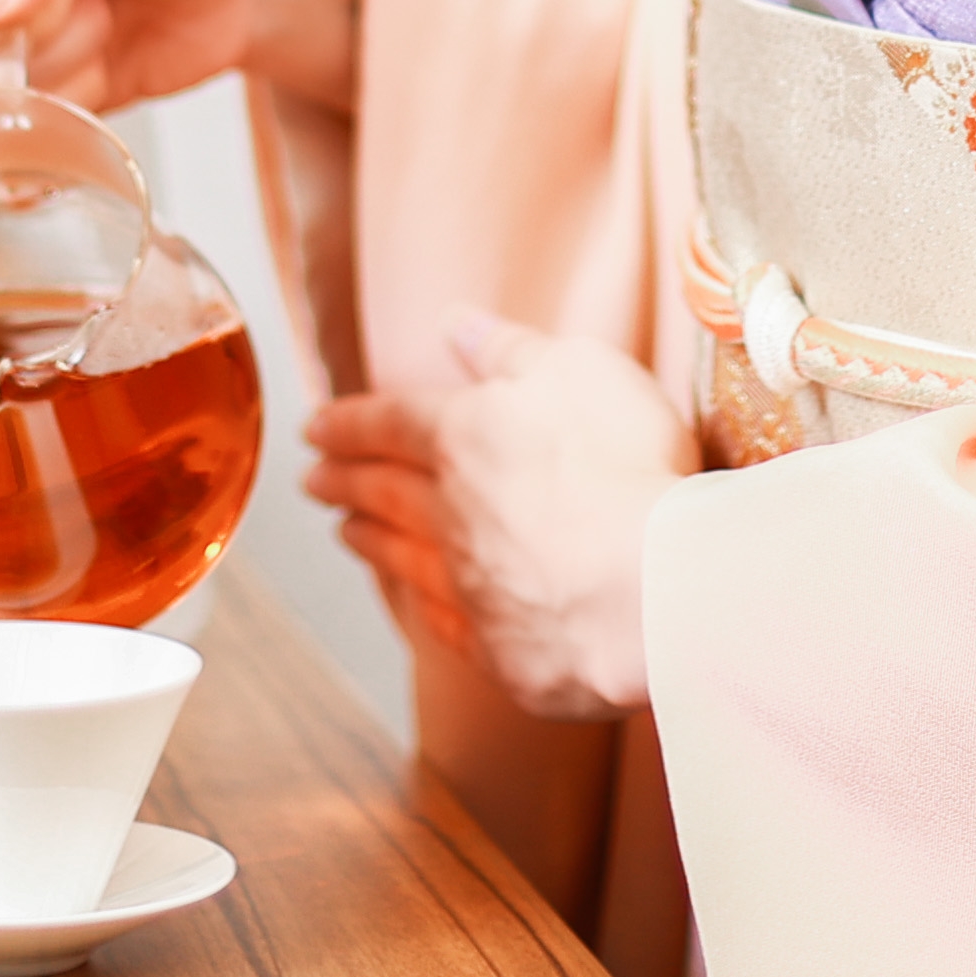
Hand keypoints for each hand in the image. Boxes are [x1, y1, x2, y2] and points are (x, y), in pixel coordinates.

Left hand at [299, 312, 692, 721]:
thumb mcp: (579, 370)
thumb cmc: (629, 464)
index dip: (347, 423)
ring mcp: (468, 587)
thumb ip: (511, 349)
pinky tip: (410, 598)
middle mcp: (450, 513)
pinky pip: (440, 621)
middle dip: (343, 480)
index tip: (315, 427)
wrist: (662, 587)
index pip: (388, 423)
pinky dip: (415, 602)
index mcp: (463, 437)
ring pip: (401, 557)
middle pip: (382, 491)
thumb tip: (457, 325)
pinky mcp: (499, 651)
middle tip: (313, 479)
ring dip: (368, 539)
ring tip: (345, 530)